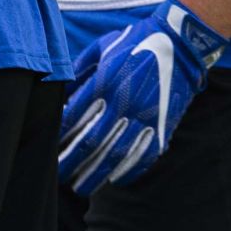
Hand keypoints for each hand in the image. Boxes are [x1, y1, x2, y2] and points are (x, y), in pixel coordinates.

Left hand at [58, 0, 226, 193]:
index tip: (50, 146)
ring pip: (116, 154)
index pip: (75, 116)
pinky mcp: (163, 126)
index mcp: (106, 81)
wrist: (180, 44)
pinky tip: (115, 180)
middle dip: (72, 162)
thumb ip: (80, 70)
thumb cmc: (135, 42)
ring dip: (97, 174)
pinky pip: (144, 155)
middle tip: (59, 175)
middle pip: (92, 141)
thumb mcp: (102, 47)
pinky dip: (129, 170)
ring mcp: (145, 117)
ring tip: (81, 187)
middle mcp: (124, 103)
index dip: (60, 134)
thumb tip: (60, 91)